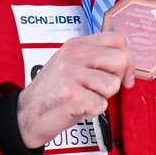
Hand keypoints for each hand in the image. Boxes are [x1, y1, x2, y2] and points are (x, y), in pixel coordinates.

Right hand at [16, 32, 134, 148]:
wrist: (26, 115)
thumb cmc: (53, 93)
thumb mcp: (71, 65)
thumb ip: (95, 58)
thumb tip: (127, 59)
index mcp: (75, 45)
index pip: (117, 40)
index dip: (129, 58)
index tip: (125, 74)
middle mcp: (72, 55)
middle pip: (120, 60)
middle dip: (117, 79)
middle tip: (100, 90)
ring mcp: (71, 74)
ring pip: (112, 84)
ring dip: (102, 97)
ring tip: (83, 97)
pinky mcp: (72, 95)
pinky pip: (102, 104)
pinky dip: (92, 111)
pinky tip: (77, 108)